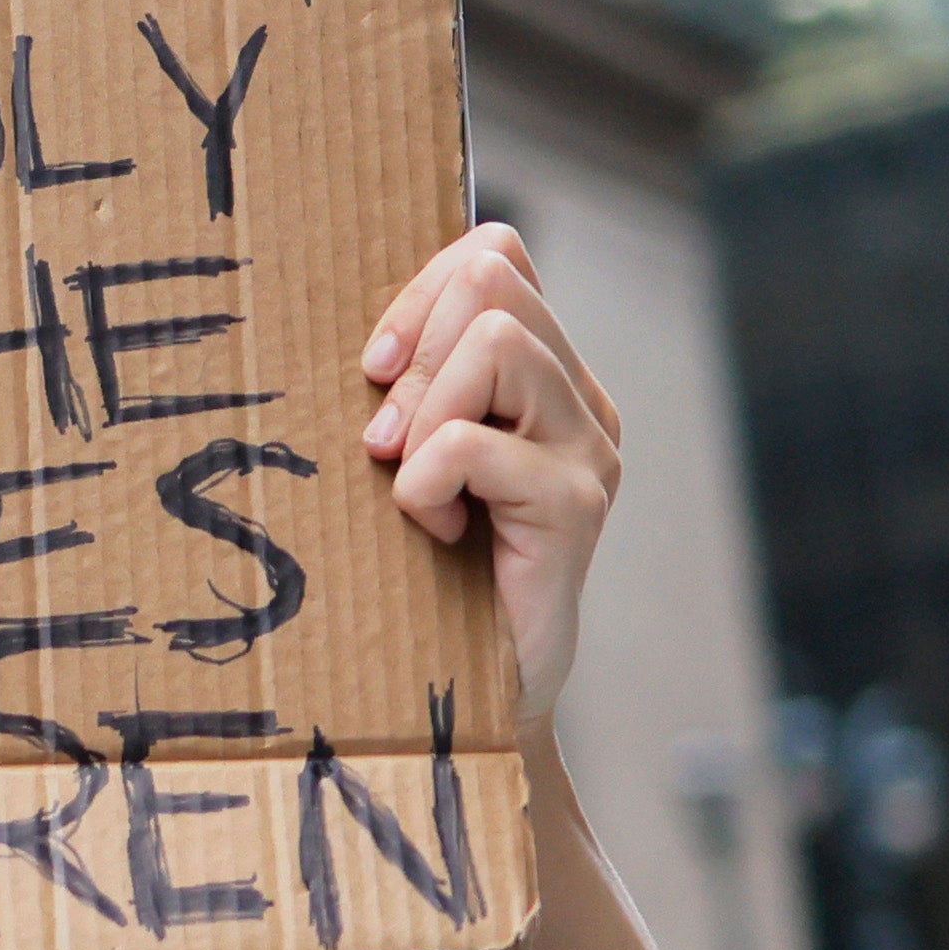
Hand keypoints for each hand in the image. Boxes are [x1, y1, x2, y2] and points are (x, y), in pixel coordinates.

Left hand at [361, 222, 621, 729]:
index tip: (375, 367)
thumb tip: (360, 341)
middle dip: (418, 352)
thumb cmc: (426, 577)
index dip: (420, 292)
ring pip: (493, 343)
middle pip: (493, 281)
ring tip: (416, 488)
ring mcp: (588, 450)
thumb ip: (410, 389)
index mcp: (547, 375)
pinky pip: (471, 444)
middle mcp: (581, 401)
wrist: (477, 696)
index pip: (495, 253)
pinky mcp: (575, 506)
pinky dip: (424, 485)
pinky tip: (436, 533)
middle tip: (388, 442)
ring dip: (423, 415)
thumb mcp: (410, 460)